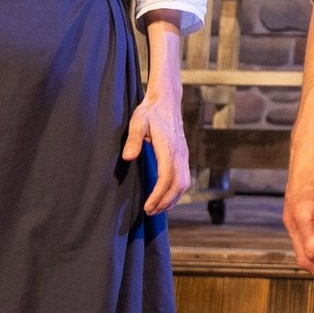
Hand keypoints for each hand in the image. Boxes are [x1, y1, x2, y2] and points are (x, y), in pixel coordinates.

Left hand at [124, 88, 191, 214]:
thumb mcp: (137, 122)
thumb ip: (133, 140)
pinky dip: (176, 191)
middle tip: (150, 212)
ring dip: (173, 198)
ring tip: (157, 208)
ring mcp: (184, 154)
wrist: (167, 100)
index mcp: (169, 147)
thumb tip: (128, 158)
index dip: (158, 195)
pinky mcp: (184, 155)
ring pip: (185, 183)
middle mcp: (180, 153)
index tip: (147, 207)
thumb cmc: (150, 111)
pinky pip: (185, 178)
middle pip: (179, 185)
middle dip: (166, 202)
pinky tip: (166, 195)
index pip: (167, 178)